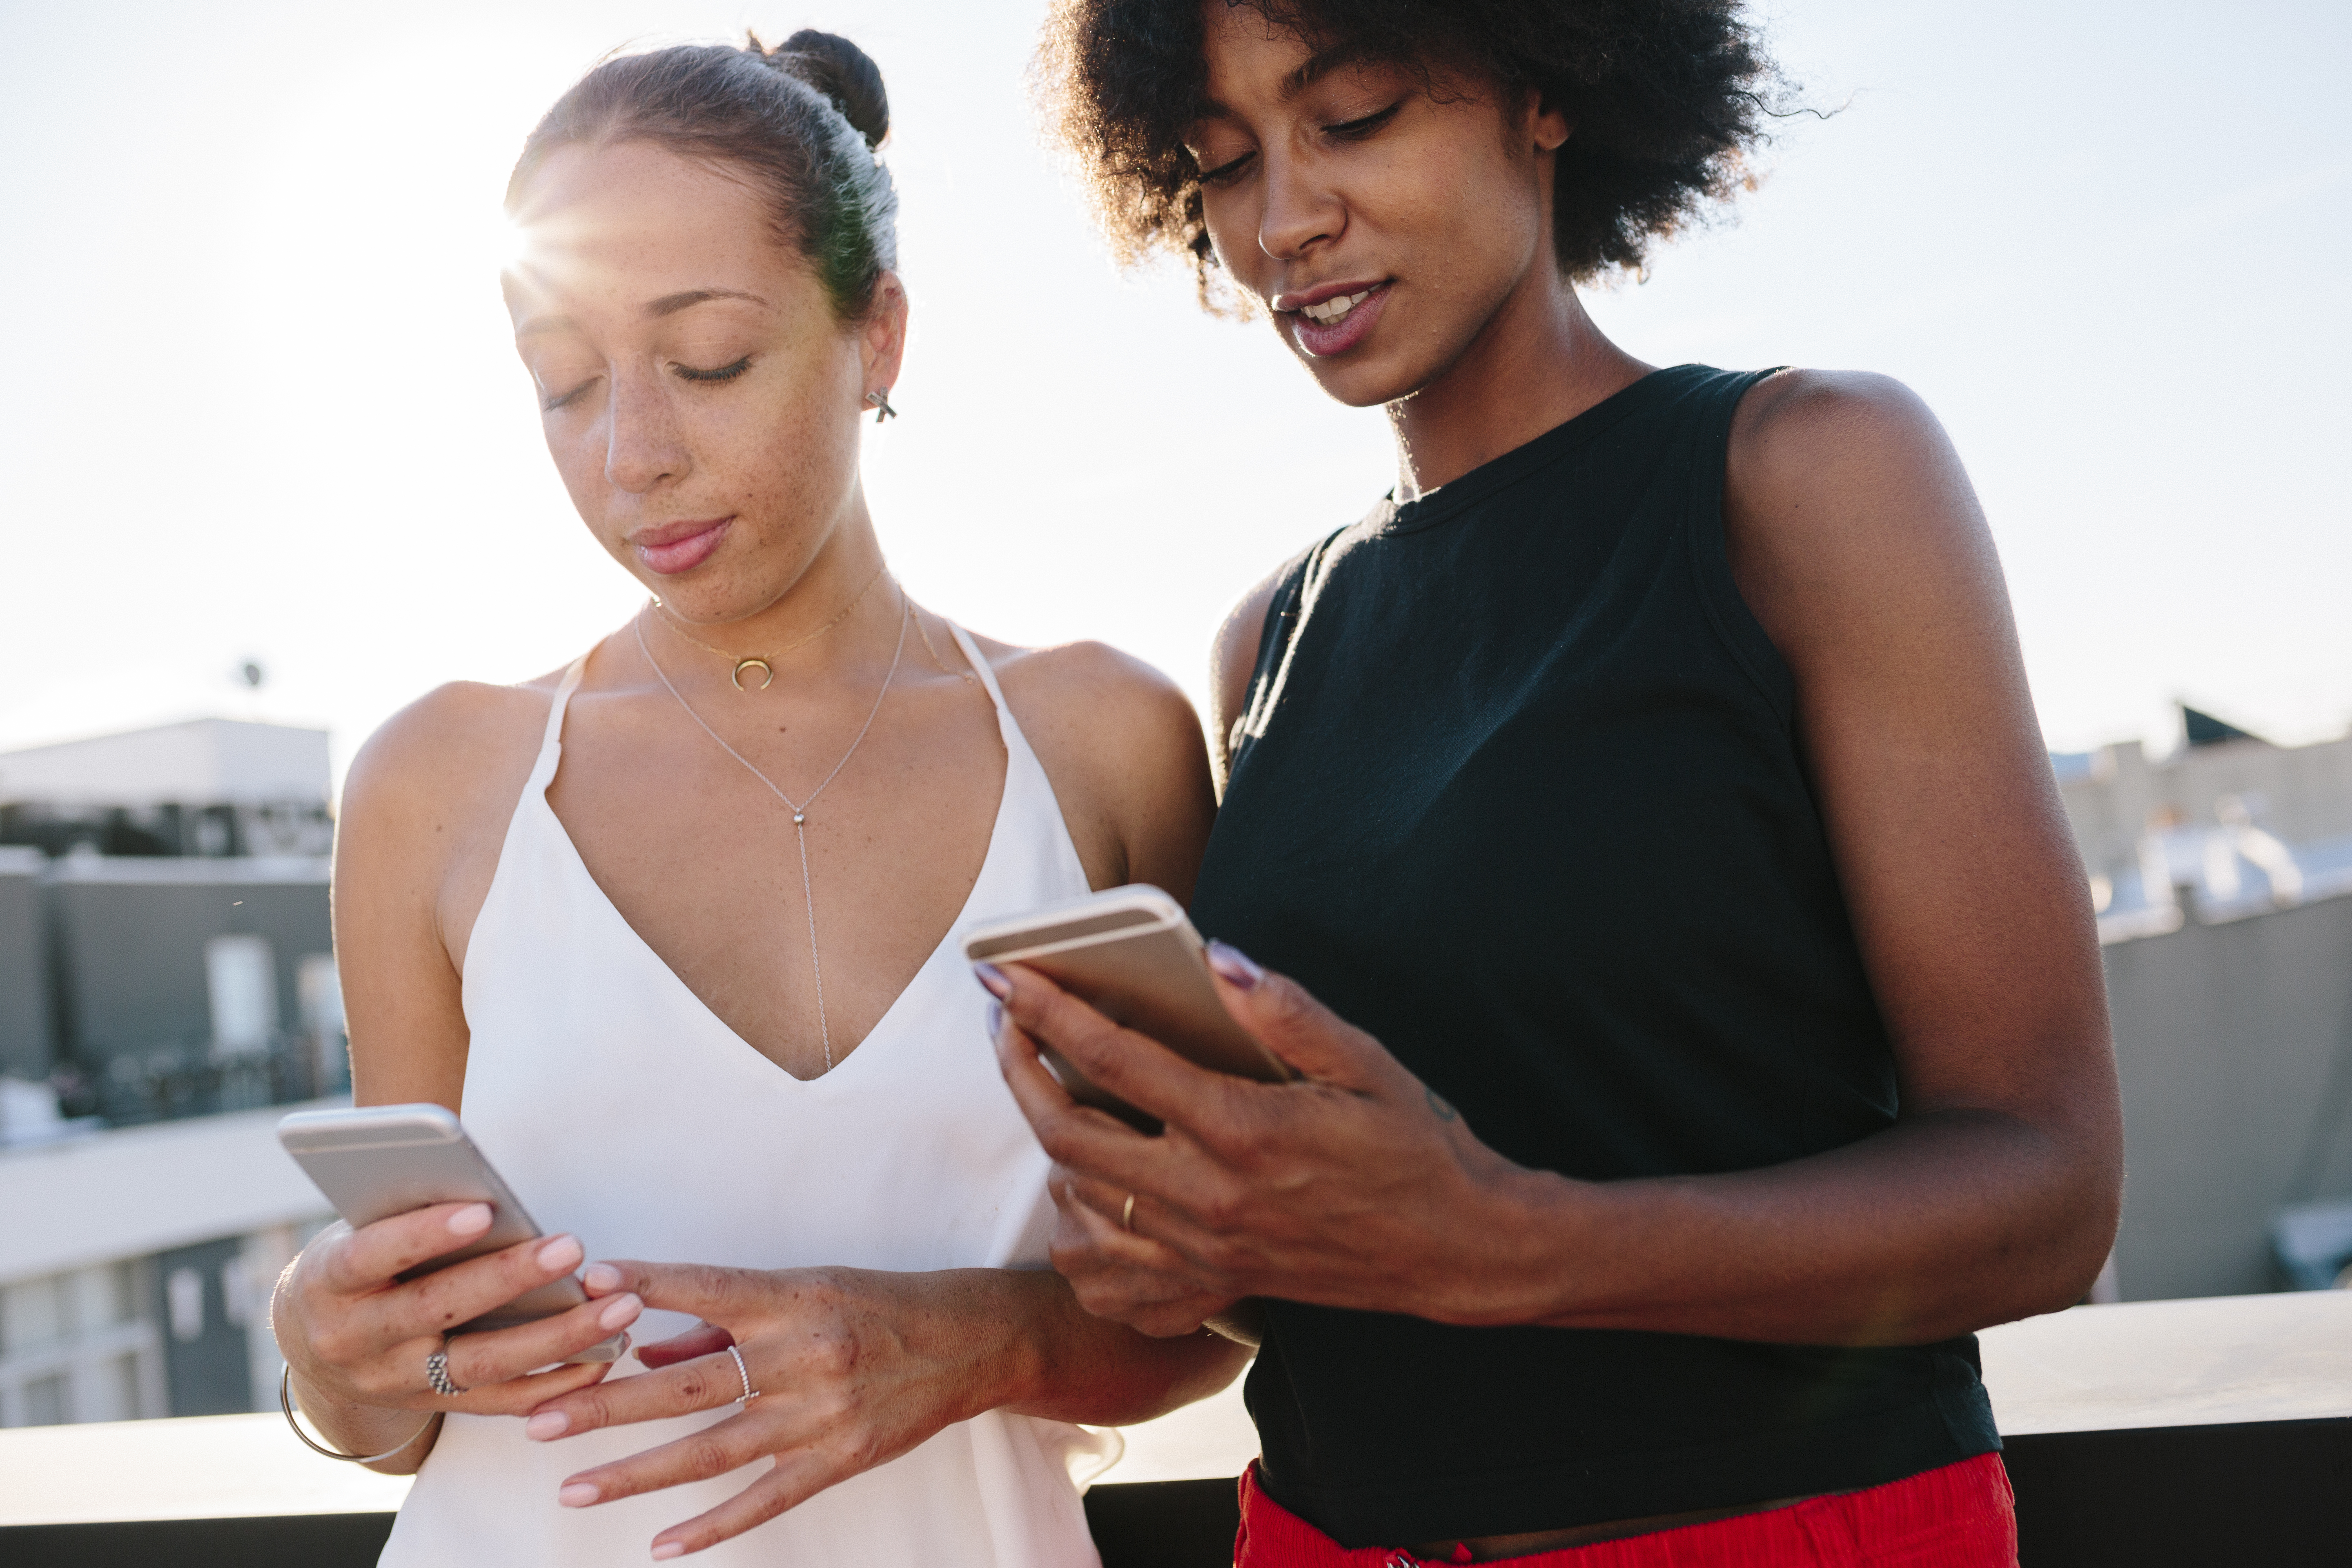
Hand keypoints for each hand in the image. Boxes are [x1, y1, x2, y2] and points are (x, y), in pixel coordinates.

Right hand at [273, 1202, 642, 1457]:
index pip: (374, 1255)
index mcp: (328, 1283)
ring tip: (619, 1306)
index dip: (425, 1235)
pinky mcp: (430, 1407)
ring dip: (558, 1337)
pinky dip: (556, 1384)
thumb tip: (485, 1187)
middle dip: (510, 1278)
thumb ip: (405, 1211)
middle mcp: (355, 1340)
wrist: (314, 1347)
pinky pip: (499, 1402)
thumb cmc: (355, 1263)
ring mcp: (393, 1382)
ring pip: (482, 1364)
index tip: (483, 1210)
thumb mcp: (357, 1230)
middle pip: (438, 1310)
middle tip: (573, 1247)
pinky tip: (605, 1356)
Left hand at [523, 1263, 1017, 1557]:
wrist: (967, 1341)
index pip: (708, 1290)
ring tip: (570, 1488)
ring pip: (711, 1451)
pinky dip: (712, 1527)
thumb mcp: (805, 1288)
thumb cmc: (876, 1304)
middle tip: (539, 1417)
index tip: (588, 1285)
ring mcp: (820, 1415)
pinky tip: (662, 1546)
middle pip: (689, 1386)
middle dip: (607, 1404)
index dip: (649, 1285)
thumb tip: (646, 1348)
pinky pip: (765, 1500)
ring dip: (635, 1473)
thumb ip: (724, 1319)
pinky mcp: (839, 1461)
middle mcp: (804, 1356)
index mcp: (793, 1300)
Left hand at [986, 944, 1546, 1329]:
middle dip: (1018, 1070)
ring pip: (1079, 1201)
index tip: (1003, 973)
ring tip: (1047, 1087)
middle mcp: (1209, 1196)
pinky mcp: (1209, 1283)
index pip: (1114, 1060)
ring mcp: (1203, 1250)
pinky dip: (1078, 1235)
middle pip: (1067, 1135)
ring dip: (1047, 1141)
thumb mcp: (1366, 1062)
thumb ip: (1286, 1010)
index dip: (1048, 1010)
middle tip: (1005, 1021)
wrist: (1451, 1248)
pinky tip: (1083, 1191)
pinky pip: (1108, 1277)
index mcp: (1242, 1129)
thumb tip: (1216, 959)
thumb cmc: (1413, 1148)